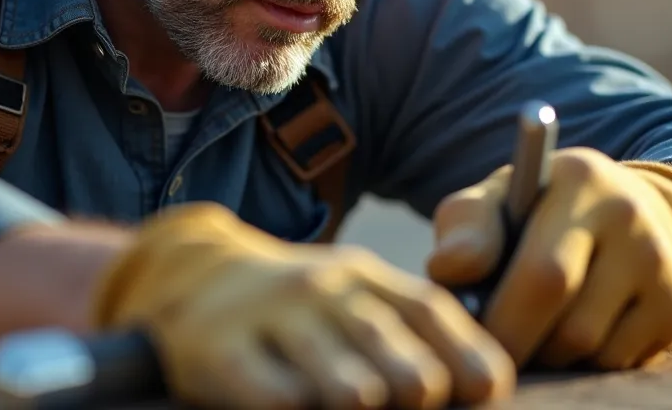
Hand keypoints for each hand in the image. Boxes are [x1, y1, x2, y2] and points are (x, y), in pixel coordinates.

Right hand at [89, 202, 515, 408]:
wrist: (188, 275)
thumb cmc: (295, 309)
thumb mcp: (353, 300)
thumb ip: (412, 332)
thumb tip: (483, 386)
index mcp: (366, 278)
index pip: (434, 318)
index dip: (471, 366)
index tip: (481, 396)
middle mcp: (324, 289)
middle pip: (409, 374)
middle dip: (415, 401)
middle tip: (394, 404)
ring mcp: (273, 317)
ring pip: (354, 395)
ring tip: (345, 404)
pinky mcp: (221, 352)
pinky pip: (284, 405)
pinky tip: (292, 404)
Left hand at [426, 148, 671, 370]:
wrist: (626, 209)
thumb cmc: (535, 212)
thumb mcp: (496, 199)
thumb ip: (466, 227)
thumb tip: (446, 270)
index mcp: (581, 180)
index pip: (543, 273)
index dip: (503, 319)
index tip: (473, 336)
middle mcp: (633, 218)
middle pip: (570, 323)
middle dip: (521, 346)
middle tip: (493, 350)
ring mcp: (664, 265)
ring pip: (590, 349)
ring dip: (550, 353)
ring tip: (534, 326)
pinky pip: (617, 360)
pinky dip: (585, 359)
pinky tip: (574, 328)